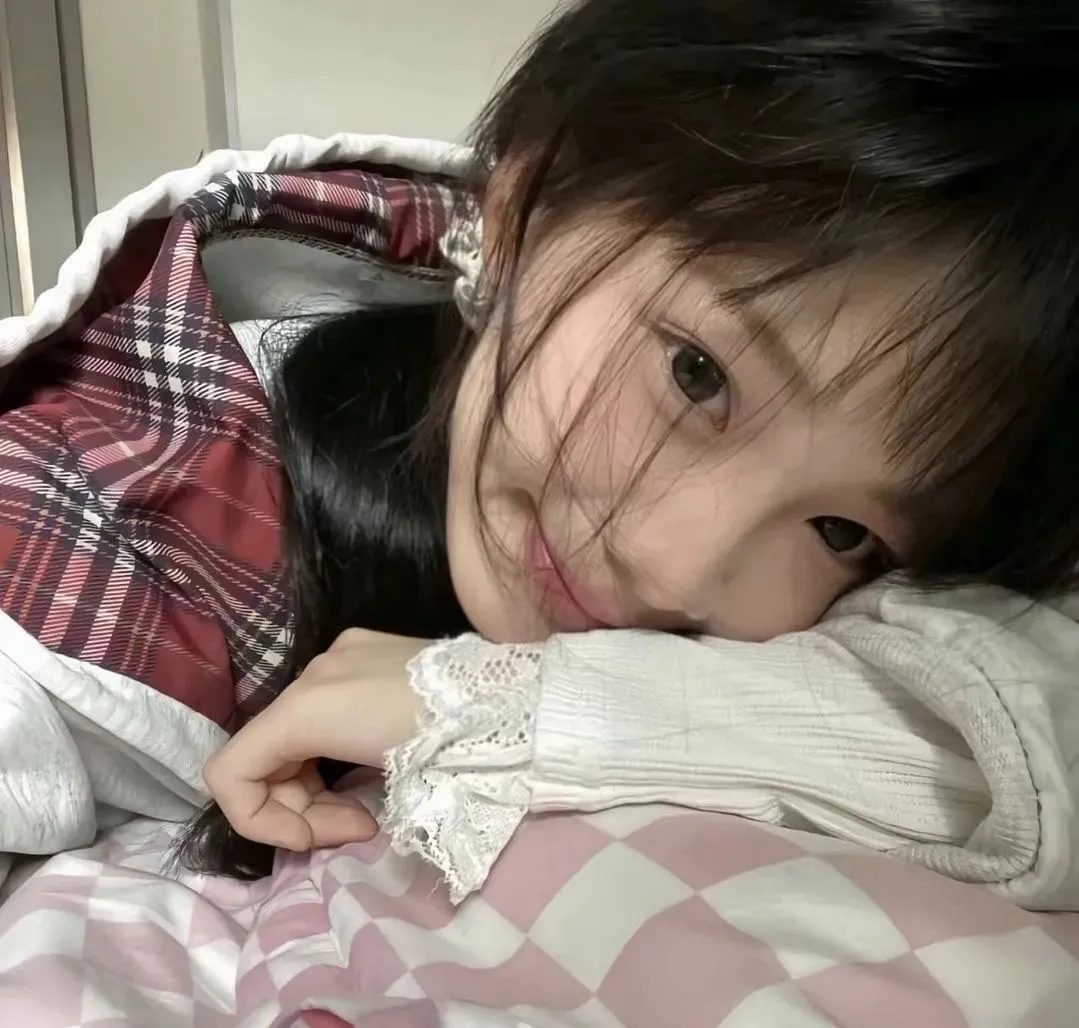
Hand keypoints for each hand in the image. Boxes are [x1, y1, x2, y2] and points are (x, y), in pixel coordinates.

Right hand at [203, 629, 429, 854]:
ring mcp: (341, 654)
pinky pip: (325, 711)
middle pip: (266, 757)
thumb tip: (325, 822)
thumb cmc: (451, 746)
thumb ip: (327, 806)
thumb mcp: (384, 791)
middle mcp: (315, 671)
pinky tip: (375, 771)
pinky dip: (333, 752)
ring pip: (294, 736)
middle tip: (356, 832)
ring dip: (316, 786)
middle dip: (298, 809)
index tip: (316, 841)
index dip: (258, 822)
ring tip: (368, 812)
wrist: (515, 698)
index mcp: (308, 704)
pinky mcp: (368, 650)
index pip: (230, 772)